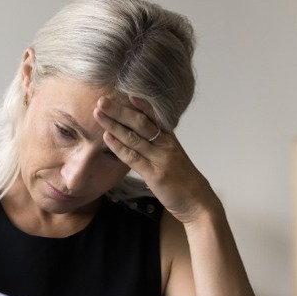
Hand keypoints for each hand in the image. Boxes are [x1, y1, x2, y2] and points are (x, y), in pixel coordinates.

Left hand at [93, 96, 217, 223]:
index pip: (155, 117)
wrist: (198, 202)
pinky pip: (133, 157)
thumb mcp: (174, 159)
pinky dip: (118, 146)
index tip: (127, 93)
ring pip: (134, 137)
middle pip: (141, 123)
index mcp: (170, 140)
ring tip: (98, 114)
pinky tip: (107, 137)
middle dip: (120, 110)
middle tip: (102, 100)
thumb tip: (141, 140)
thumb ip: (159, 148)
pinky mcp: (155, 174)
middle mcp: (166, 146)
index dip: (142, 105)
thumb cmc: (184, 182)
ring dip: (113, 124)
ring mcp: (160, 159)